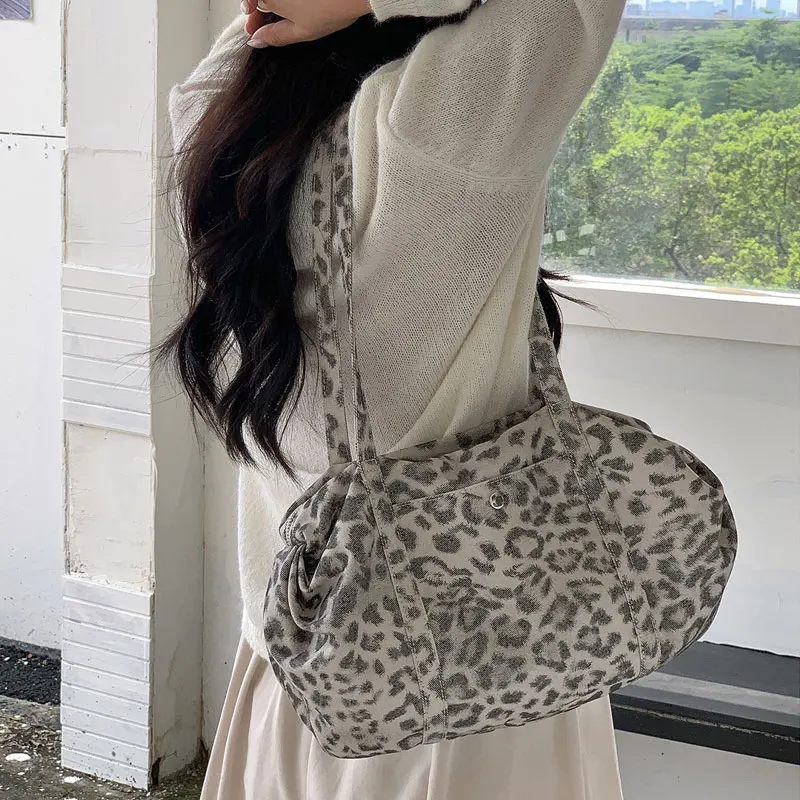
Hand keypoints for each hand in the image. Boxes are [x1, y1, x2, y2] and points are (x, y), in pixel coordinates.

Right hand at [241, 0, 372, 47]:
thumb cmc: (330, 9)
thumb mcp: (300, 31)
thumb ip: (275, 36)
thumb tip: (257, 41)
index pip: (249, 5)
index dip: (251, 19)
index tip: (253, 30)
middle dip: (258, 8)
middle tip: (262, 25)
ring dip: (268, 3)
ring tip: (276, 15)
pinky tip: (288, 5)